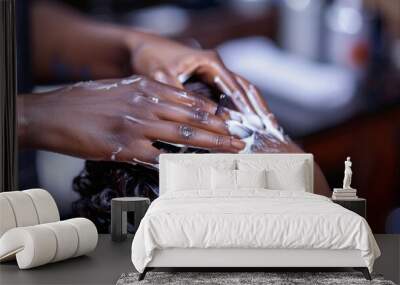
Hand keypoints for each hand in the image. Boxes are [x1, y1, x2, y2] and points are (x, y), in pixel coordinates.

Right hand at [18, 76, 244, 163]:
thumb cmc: (85, 101)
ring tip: (229, 152)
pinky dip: (178, 164)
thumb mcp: (120, 88)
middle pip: (192, 117)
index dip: (212, 111)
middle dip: (220, 129)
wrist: (52, 113)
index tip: (229, 119)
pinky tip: (194, 169)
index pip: (189, 99)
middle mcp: (145, 105)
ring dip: (210, 145)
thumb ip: (147, 93)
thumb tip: (171, 103)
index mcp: (146, 88)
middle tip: (241, 138)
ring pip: (182, 135)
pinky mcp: (124, 147)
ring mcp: (136, 126)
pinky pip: (158, 157)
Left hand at [126, 34, 272, 119]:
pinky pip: (231, 98)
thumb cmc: (151, 57)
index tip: (254, 125)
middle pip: (246, 89)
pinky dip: (240, 111)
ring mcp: (215, 75)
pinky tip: (246, 126)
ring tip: (266, 130)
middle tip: (271, 130)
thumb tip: (191, 117)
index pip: (235, 87)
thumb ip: (177, 93)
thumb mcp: (161, 75)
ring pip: (242, 93)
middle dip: (259, 109)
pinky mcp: (210, 83)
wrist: (143, 48)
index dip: (245, 108)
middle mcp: (217, 67)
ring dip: (254, 111)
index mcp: (210, 62)